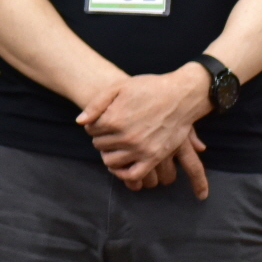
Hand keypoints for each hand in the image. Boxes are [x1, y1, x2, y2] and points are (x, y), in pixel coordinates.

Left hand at [76, 69, 212, 192]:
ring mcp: (140, 149)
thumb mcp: (118, 87)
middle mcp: (126, 137)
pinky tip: (122, 164)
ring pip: (111, 161)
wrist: (181, 95)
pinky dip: (123, 173)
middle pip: (99, 145)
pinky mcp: (154, 157)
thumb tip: (80, 122)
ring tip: (116, 145)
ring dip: (109, 154)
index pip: (91, 130)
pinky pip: (132, 174)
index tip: (103, 120)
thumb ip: (96, 104)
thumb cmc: (149, 88)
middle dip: (102, 138)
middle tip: (111, 132)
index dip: (94, 125)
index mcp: (114, 119)